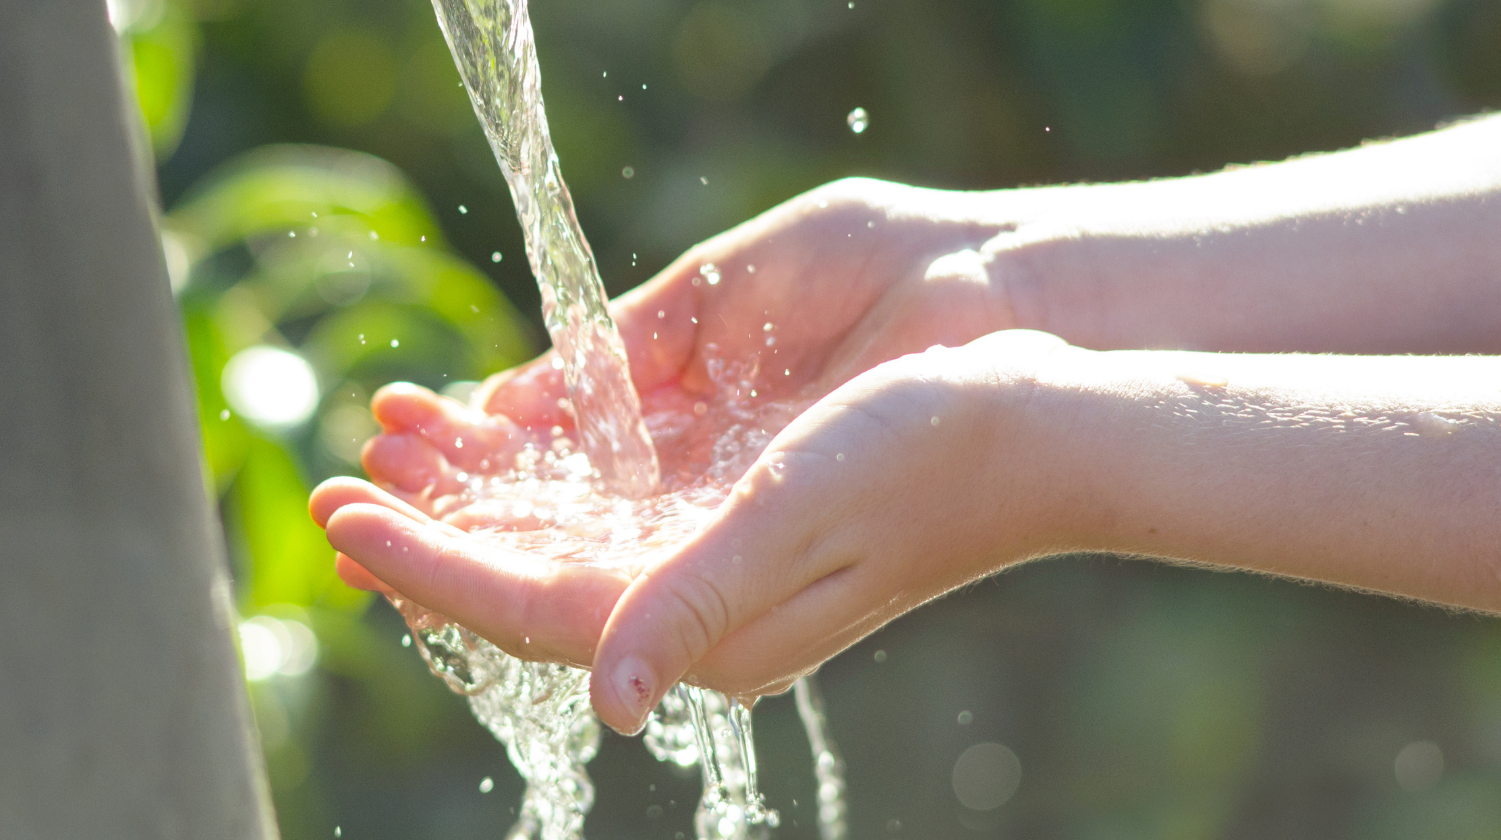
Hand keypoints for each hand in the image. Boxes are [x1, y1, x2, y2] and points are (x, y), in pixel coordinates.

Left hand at [310, 177, 1065, 726]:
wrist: (1029, 432)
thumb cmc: (928, 455)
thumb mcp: (801, 514)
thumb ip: (695, 599)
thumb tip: (604, 696)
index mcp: (710, 625)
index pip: (530, 609)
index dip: (429, 565)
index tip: (344, 516)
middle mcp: (702, 616)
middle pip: (529, 588)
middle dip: (430, 537)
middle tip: (339, 484)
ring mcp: (719, 578)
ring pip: (562, 554)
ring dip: (476, 508)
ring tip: (403, 452)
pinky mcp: (736, 535)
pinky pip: (610, 527)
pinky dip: (543, 492)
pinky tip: (508, 457)